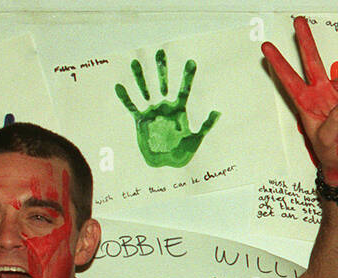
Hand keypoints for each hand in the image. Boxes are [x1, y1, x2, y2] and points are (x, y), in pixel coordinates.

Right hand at [115, 50, 219, 168]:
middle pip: (163, 83)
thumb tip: (218, 111)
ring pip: (145, 90)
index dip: (188, 76)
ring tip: (135, 62)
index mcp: (179, 109)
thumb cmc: (182, 153)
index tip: (191, 62)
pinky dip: (125, 97)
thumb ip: (206, 126)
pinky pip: (131, 107)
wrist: (165, 164)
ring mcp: (152, 112)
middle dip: (162, 69)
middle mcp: (165, 107)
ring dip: (140, 77)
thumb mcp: (196, 139)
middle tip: (160, 52)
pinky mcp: (140, 121)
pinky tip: (119, 86)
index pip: (184, 89)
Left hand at [262, 16, 337, 183]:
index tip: (266, 48)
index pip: (290, 79)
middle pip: (313, 61)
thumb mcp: (327, 141)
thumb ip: (336, 120)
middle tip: (298, 21)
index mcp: (306, 104)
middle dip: (306, 41)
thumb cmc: (332, 154)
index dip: (279, 64)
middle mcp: (321, 95)